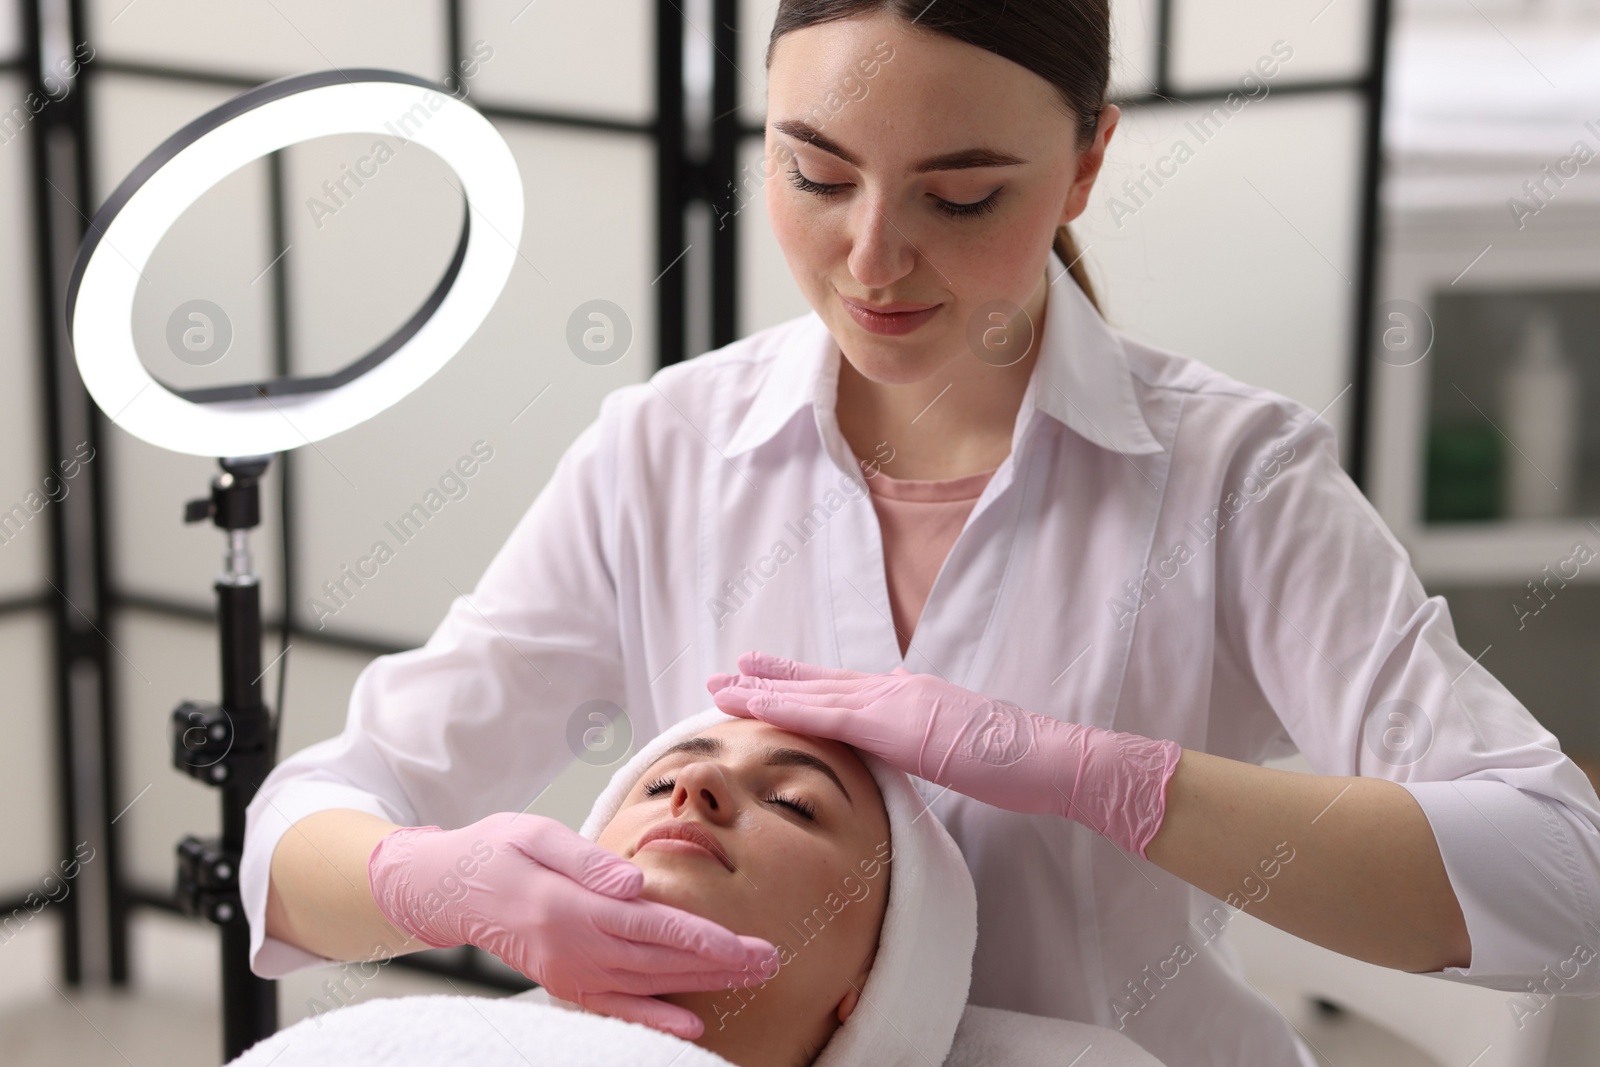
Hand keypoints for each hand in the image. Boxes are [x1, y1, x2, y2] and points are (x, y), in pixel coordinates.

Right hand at [367, 811, 776, 1037]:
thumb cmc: (497, 850)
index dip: (703, 940)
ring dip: (701, 986)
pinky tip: (689, 1026)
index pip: (651, 926)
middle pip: (660, 961)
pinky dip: (653, 1020)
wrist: (449, 887)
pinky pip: (614, 1008)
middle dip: (719, 964)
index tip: (747, 946)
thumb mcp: (536, 833)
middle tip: (769, 962)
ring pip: (646, 985)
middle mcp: (571, 949)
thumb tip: (635, 882)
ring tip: (749, 979)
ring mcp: (567, 973)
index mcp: (569, 906)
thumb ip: (586, 859)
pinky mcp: (563, 983)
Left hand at [707, 651, 1180, 858]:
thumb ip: (925, 724)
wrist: (1046, 757)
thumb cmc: (1014, 760)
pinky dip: (786, 705)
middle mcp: (897, 688)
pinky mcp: (894, 722)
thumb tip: (902, 711)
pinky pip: (827, 713)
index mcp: (911, 696)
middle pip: (821, 681)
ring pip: (814, 693)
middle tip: (726, 672)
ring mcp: (895, 701)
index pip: (847, 687)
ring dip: (764, 690)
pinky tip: (755, 704)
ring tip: (721, 684)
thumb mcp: (960, 740)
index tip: (767, 676)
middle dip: (772, 678)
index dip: (803, 682)